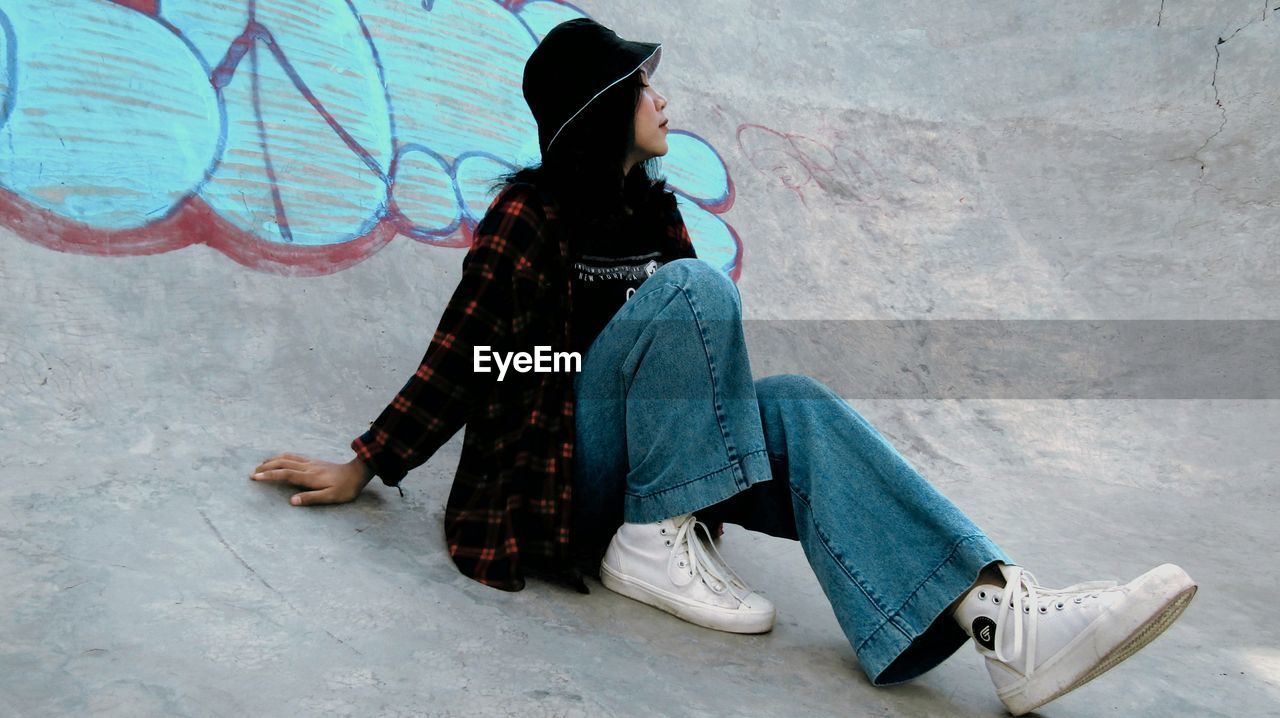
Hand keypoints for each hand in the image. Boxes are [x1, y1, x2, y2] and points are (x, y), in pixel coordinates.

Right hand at [250, 453, 373, 505]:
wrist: (358, 472)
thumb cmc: (345, 488)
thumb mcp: (331, 497)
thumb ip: (311, 498)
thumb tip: (292, 501)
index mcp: (310, 477)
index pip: (284, 474)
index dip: (269, 475)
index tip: (255, 477)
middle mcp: (307, 467)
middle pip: (282, 464)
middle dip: (265, 467)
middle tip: (251, 473)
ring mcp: (310, 462)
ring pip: (287, 458)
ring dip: (272, 460)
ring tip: (260, 465)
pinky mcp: (314, 461)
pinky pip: (294, 456)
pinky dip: (282, 457)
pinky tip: (278, 459)